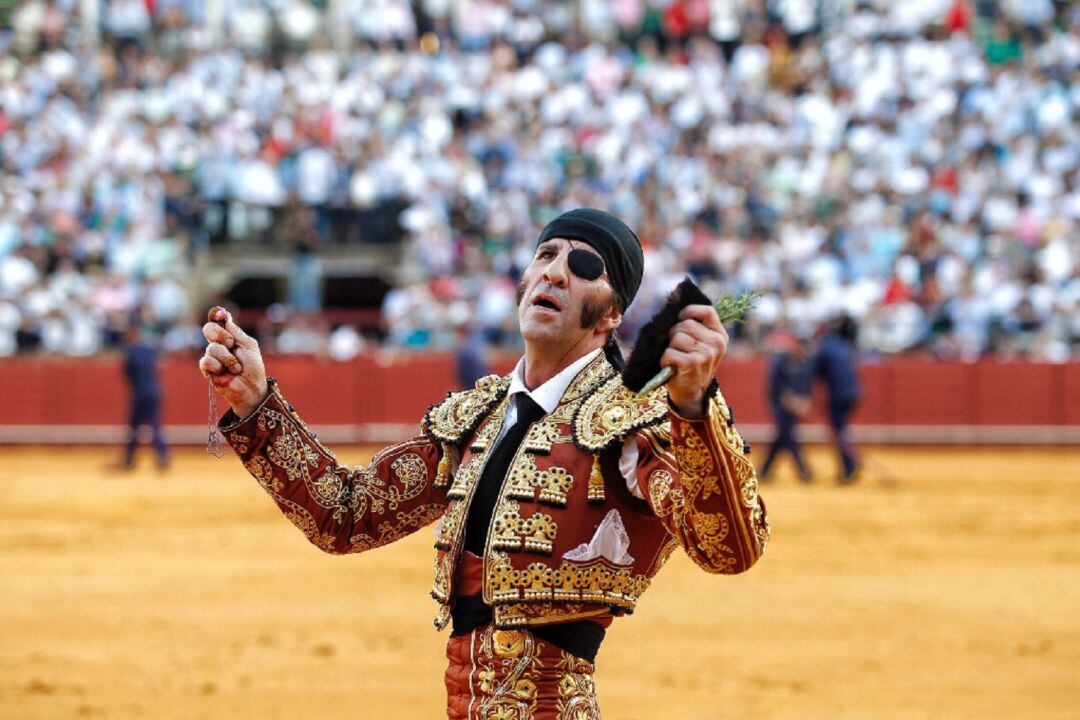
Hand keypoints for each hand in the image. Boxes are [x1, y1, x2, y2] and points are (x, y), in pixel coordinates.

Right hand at [199, 307, 267, 418]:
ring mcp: (213, 357)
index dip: (217, 315)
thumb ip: (238, 333)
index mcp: (230, 337)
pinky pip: (206, 361)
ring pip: (211, 348)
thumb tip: (226, 319)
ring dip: (227, 359)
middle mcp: (219, 344)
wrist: (252, 388)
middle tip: (231, 344)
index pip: (219, 322)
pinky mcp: (208, 369)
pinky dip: (217, 366)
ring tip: (236, 368)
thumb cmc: (253, 368)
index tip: (221, 314)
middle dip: (220, 335)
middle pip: (209, 329)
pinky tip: (225, 372)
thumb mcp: (250, 347)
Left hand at [661, 304, 727, 418]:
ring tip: (675, 358)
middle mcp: (717, 343)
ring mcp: (706, 353)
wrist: (692, 393)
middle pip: (686, 323)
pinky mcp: (692, 363)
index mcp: (721, 336)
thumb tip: (675, 307)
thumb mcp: (702, 344)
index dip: (689, 311)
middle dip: (674, 333)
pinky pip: (669, 352)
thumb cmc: (693, 364)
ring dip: (669, 348)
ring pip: (676, 337)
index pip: (707, 312)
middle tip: (677, 347)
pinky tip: (671, 366)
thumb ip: (697, 327)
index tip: (680, 318)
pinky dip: (665, 359)